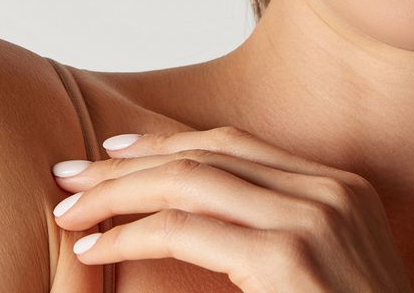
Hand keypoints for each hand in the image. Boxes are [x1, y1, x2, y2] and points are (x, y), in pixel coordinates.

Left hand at [49, 125, 413, 292]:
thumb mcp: (327, 271)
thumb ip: (280, 238)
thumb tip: (209, 230)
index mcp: (342, 189)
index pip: (237, 145)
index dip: (168, 143)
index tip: (116, 153)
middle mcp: (330, 191)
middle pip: (207, 153)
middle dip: (130, 164)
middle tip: (72, 177)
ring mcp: (313, 219)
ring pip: (189, 181)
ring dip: (118, 193)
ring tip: (71, 211)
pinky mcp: (288, 256)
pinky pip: (186, 229)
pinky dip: (132, 233)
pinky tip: (99, 246)